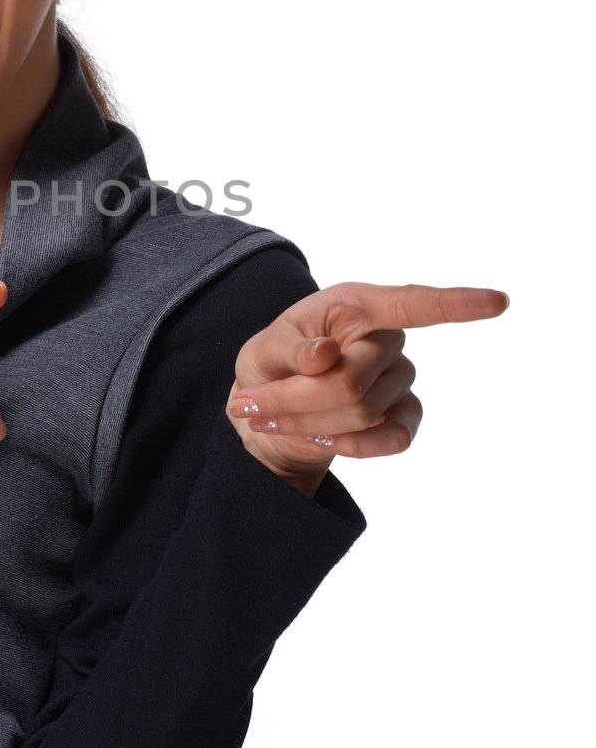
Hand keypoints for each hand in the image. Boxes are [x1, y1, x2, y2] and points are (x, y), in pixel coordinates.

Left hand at [223, 282, 509, 492]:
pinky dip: (345, 445)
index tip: (497, 302)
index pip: (411, 303)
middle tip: (250, 406)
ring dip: (307, 423)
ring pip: (359, 413)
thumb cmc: (269, 367)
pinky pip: (387, 439)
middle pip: (351, 381)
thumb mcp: (260, 352)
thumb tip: (324, 354)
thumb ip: (287, 350)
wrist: (270, 416)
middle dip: (294, 401)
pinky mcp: (405, 418)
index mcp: (355, 306)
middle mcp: (387, 338)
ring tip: (272, 417)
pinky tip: (319, 437)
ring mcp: (401, 379)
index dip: (455, 303)